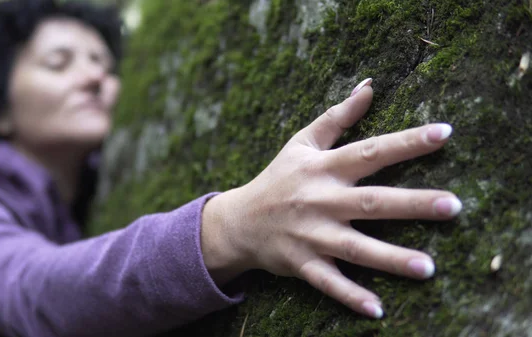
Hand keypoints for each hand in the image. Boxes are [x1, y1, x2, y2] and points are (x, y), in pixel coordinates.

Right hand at [201, 78, 461, 318]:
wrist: (239, 221)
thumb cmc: (277, 178)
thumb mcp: (301, 143)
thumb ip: (337, 116)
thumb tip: (370, 86)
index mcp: (323, 168)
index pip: (369, 151)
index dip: (406, 142)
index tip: (444, 133)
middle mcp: (320, 201)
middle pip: (371, 202)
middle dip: (412, 204)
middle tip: (453, 206)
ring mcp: (311, 235)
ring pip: (355, 247)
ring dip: (391, 258)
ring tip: (428, 267)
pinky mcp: (303, 264)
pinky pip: (329, 282)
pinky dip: (350, 296)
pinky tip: (377, 309)